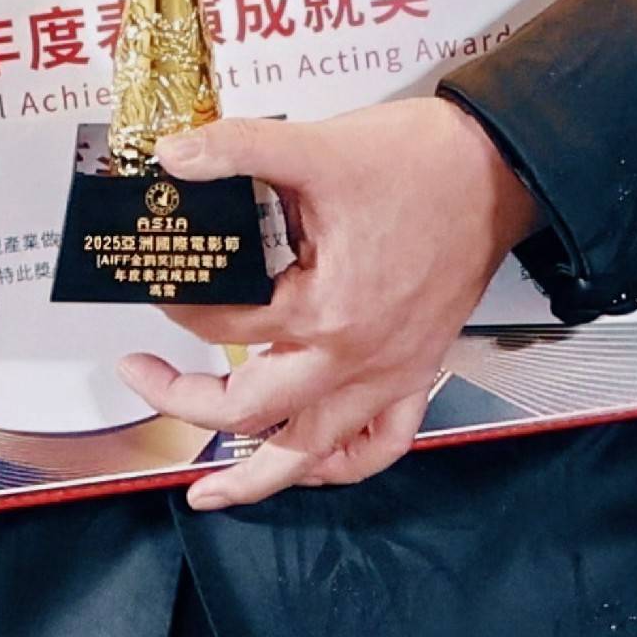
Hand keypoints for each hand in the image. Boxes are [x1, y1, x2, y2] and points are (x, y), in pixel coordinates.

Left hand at [115, 96, 542, 509]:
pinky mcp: (417, 372)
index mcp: (326, 310)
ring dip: (259, 475)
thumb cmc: (418, 164)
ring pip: (317, 453)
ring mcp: (392, 373)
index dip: (177, 306)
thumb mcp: (313, 147)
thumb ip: (236, 150)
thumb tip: (171, 156)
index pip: (224, 324)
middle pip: (255, 412)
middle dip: (187, 404)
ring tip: (211, 489)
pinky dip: (342, 465)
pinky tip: (311, 465)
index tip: (154, 283)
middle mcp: (358, 358)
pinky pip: (380, 444)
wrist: (496, 171)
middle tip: (140, 377)